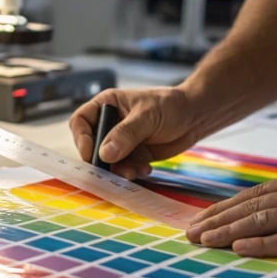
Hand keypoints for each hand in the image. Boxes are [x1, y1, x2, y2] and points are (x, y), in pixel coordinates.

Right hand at [69, 87, 199, 178]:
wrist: (195, 116)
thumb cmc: (171, 105)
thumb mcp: (147, 116)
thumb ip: (126, 134)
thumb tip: (104, 154)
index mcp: (106, 106)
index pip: (81, 122)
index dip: (82, 139)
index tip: (92, 154)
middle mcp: (110, 124)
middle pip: (91, 146)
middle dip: (102, 161)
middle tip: (113, 170)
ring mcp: (121, 141)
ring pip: (107, 162)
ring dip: (119, 170)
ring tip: (136, 170)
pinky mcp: (133, 155)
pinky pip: (124, 168)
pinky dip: (132, 172)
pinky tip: (146, 168)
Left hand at [185, 170, 276, 259]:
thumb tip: (272, 209)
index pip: (252, 196)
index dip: (224, 209)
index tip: (201, 220)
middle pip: (250, 207)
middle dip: (217, 220)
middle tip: (191, 233)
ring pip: (263, 220)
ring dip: (230, 231)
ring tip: (205, 240)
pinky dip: (262, 243)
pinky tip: (240, 247)